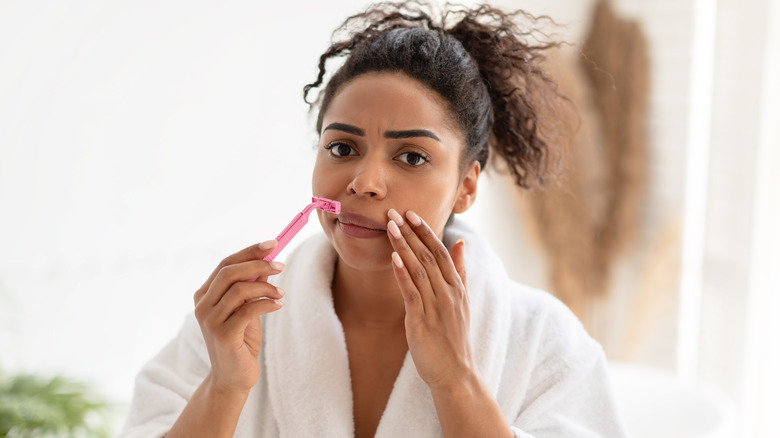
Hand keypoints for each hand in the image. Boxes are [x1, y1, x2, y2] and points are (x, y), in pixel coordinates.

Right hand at [192, 240, 285, 393]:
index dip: (249, 251)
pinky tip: (278, 305)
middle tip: (281, 265)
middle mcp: (202, 305)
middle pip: (229, 272)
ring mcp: (210, 320)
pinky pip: (248, 310)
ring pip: (239, 290)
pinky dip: (266, 303)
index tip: (273, 244)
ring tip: (281, 293)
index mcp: (205, 294)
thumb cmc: (241, 341)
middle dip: (257, 263)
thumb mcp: (247, 309)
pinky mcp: (223, 335)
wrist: (233, 378)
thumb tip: (268, 262)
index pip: (226, 264)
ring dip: (266, 287)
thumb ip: (252, 286)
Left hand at [386, 209, 473, 389]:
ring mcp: (436, 306)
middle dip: (410, 232)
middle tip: (394, 211)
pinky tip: (392, 258)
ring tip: (389, 226)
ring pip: (418, 269)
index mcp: (457, 287)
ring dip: (403, 246)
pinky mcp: (422, 321)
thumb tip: (460, 242)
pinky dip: (402, 274)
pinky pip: (411, 292)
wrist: (456, 373)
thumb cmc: (454, 338)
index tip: (411, 213)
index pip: (441, 251)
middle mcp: (449, 293)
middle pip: (428, 255)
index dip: (425, 231)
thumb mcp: (462, 301)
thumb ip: (460, 271)